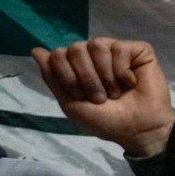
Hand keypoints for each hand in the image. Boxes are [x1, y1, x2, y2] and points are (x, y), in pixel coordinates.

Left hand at [31, 37, 174, 156]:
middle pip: (76, 48)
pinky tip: (131, 82)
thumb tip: (35, 50)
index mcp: (77, 66)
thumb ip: (52, 78)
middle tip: (101, 97)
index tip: (82, 97)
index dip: (68, 77)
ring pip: (97, 45)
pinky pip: (120, 47)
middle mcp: (93, 55)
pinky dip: (122, 70)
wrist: (139, 130)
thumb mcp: (72, 105)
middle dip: (87, 78)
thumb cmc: (107, 121)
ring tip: (117, 92)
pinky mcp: (137, 51)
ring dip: (106, 76)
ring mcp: (115, 51)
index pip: (58, 54)